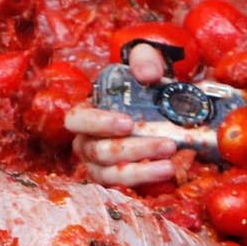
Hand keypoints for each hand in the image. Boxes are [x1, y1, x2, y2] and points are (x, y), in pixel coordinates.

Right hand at [66, 42, 187, 186]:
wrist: (157, 106)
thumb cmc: (141, 85)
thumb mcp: (143, 62)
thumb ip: (144, 60)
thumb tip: (148, 75)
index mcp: (86, 114)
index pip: (77, 120)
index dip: (99, 123)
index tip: (127, 123)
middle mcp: (87, 142)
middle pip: (99, 151)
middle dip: (133, 149)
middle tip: (166, 144)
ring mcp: (99, 164)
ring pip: (110, 173)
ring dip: (140, 171)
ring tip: (169, 166)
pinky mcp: (115, 178)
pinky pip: (123, 186)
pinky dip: (144, 180)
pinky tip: (165, 172)